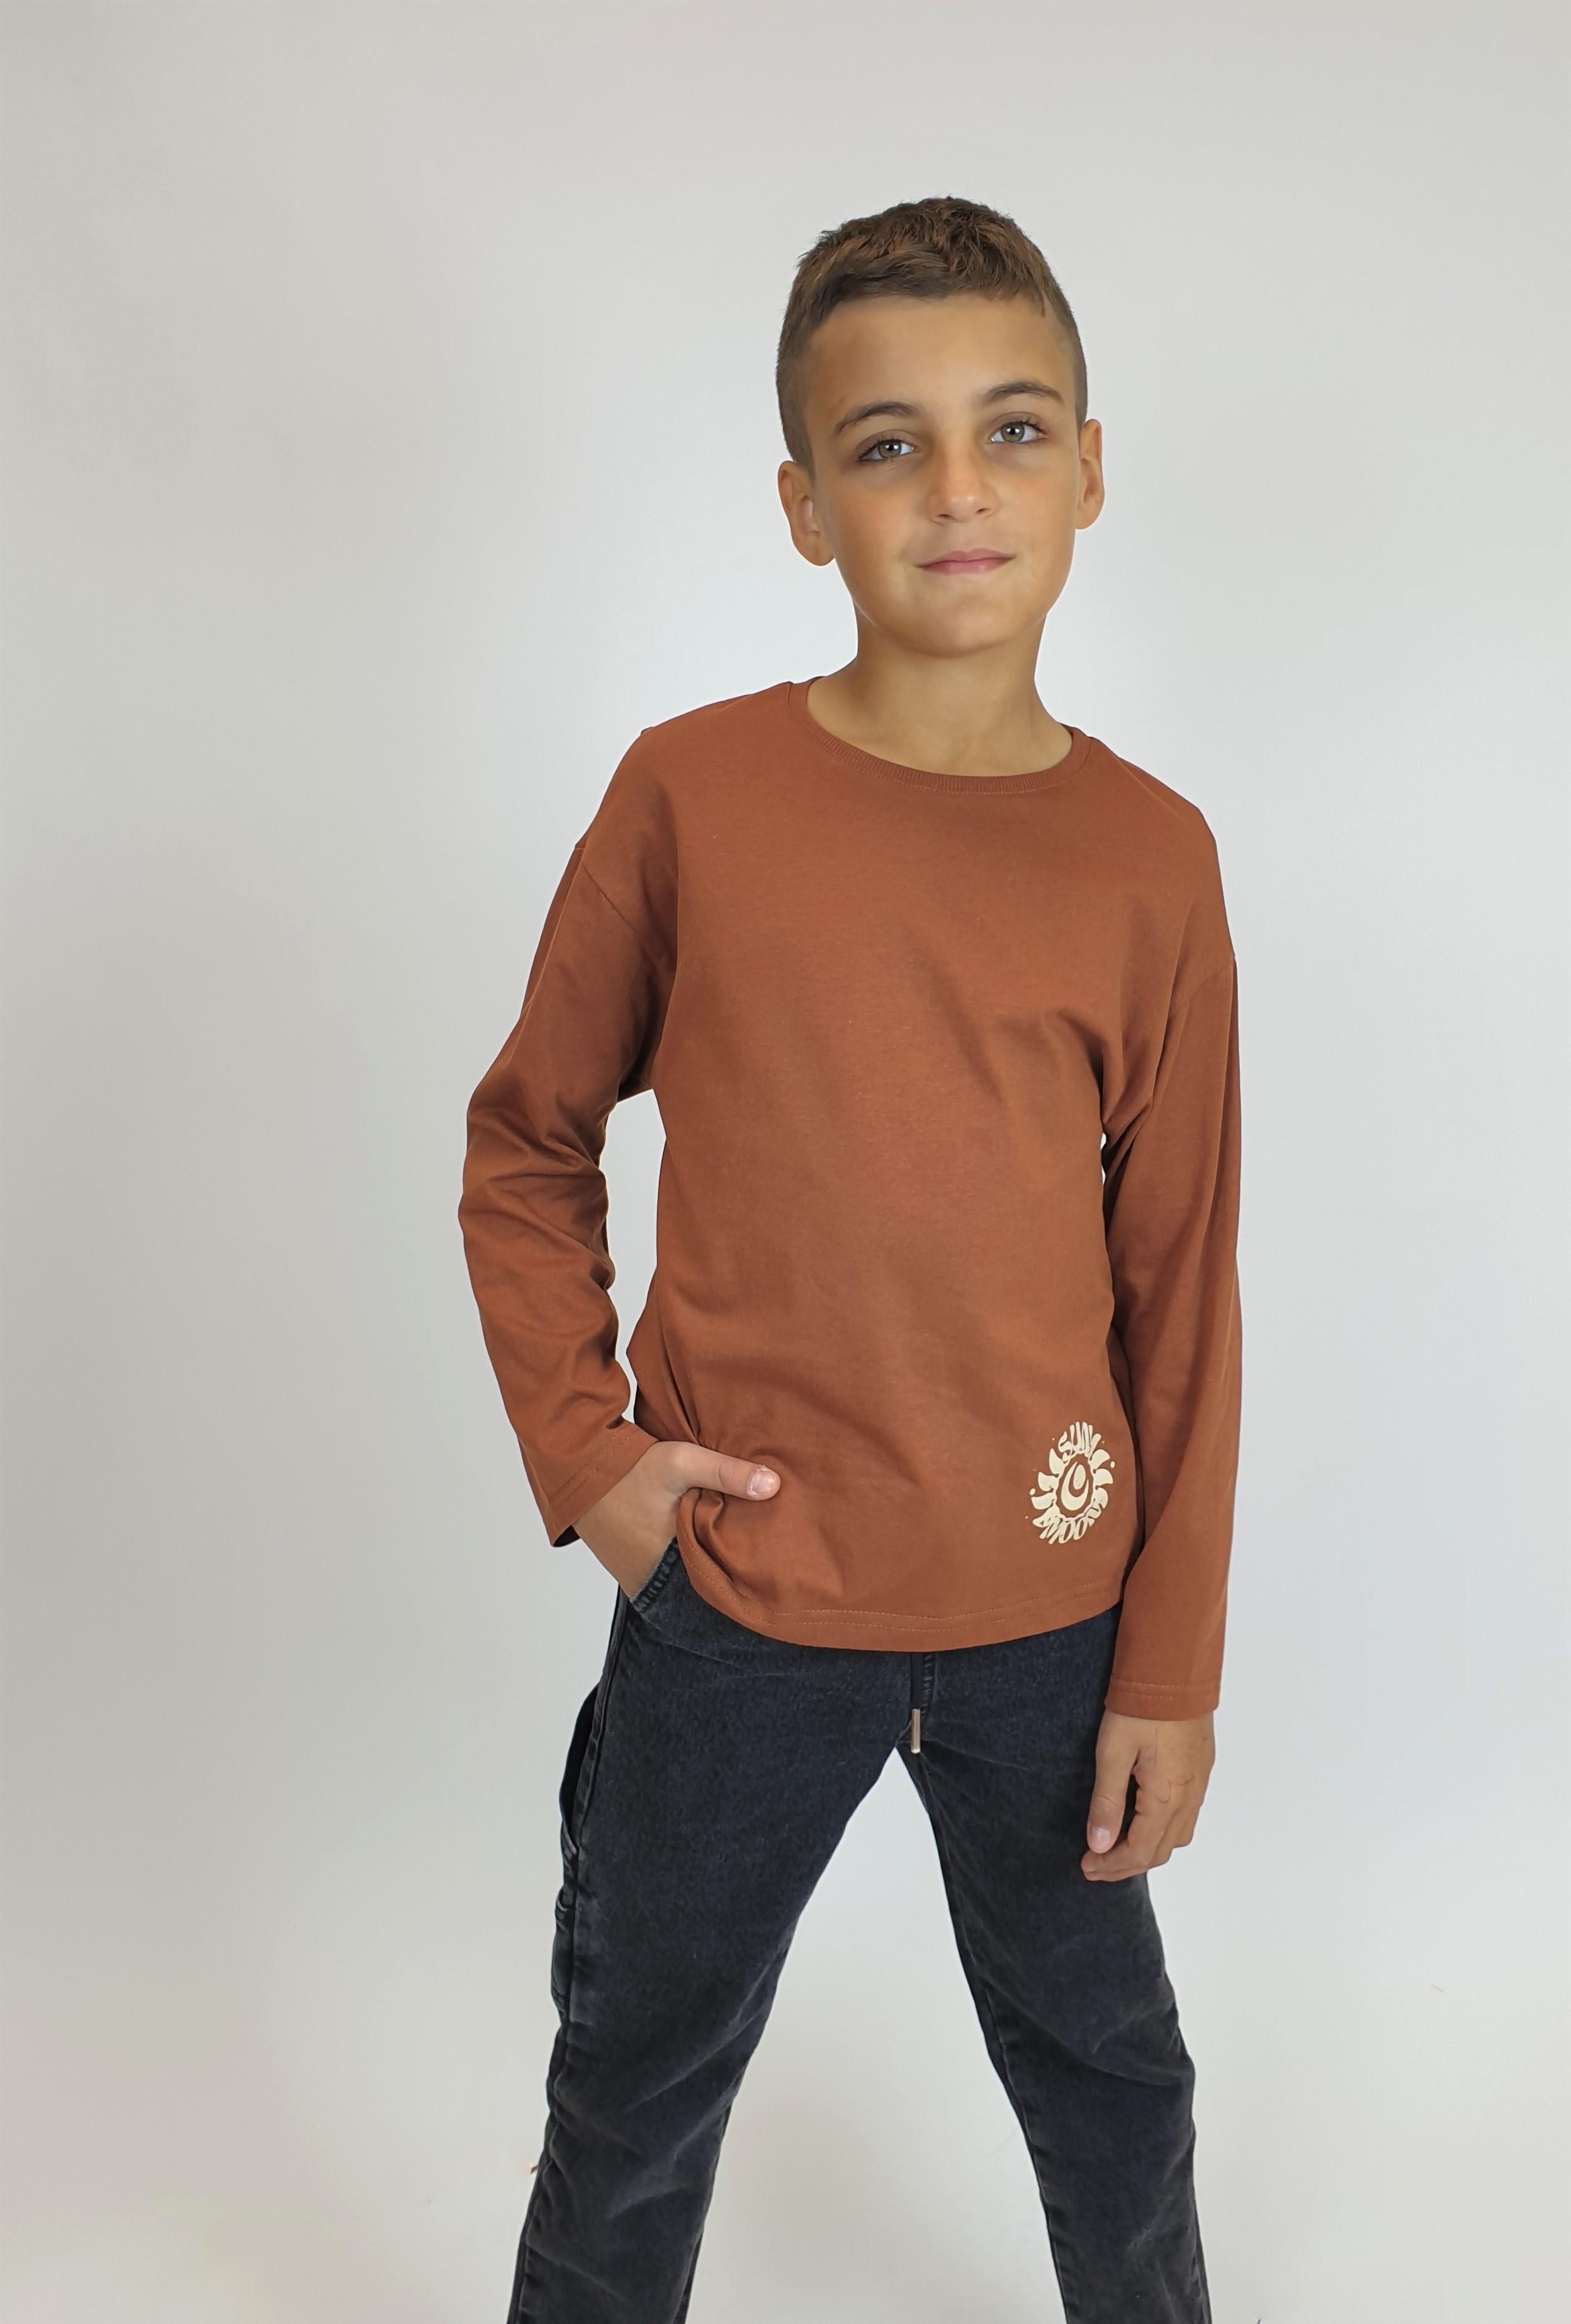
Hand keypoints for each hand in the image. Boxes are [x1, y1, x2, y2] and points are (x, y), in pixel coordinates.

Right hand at [574, 1441, 779, 1600]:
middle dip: (728, 1574)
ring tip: (734, 1552)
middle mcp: (655, 1582)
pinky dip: (683, 1563)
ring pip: (686, 1582)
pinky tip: (698, 1544)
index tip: (771, 1568)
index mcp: (673, 1562)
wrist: (577, 1469)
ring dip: (705, 1568)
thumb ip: (726, 1473)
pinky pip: (666, 1575)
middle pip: (705, 1587)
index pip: (721, 1586)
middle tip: (759, 1560)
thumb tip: (774, 1486)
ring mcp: (640, 1580)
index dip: (746, 1578)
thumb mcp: (681, 1462)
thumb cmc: (629, 1468)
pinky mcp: (630, 1572)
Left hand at [1081, 1710, 1214, 1881]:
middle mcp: (1190, 1798)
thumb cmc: (1140, 1707)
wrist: (1175, 1670)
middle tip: (1096, 1865)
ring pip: (1178, 1836)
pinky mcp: (1201, 1769)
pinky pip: (1187, 1816)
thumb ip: (1107, 1801)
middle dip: (1127, 1865)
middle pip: (1161, 1851)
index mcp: (1167, 1798)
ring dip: (1148, 1850)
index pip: (1140, 1852)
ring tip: (1117, 1849)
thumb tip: (1099, 1845)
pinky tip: (1143, 1822)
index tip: (1087, 1867)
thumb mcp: (1112, 1752)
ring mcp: (1199, 1784)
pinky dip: (1163, 1831)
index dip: (1112, 1865)